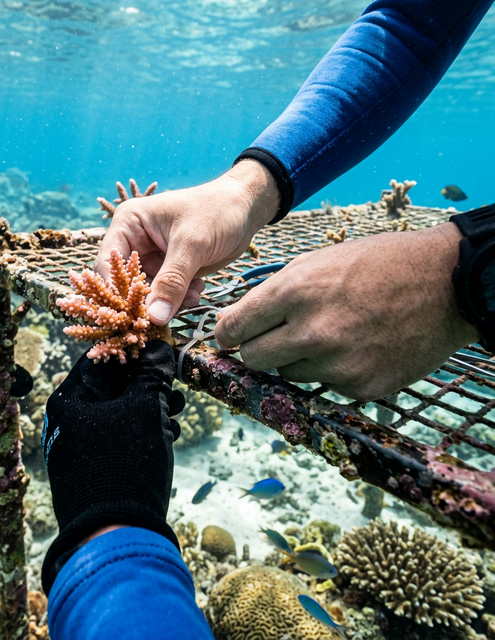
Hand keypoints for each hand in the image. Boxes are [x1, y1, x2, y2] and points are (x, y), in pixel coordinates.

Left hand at [41, 340, 185, 591]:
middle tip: (174, 385)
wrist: (115, 534)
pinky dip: (144, 431)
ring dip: (152, 407)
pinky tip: (168, 434)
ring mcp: (81, 446)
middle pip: (113, 386)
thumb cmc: (125, 461)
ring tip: (177, 410)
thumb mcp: (145, 408)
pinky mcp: (96, 468)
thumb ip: (151, 372)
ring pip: (121, 412)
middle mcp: (69, 421)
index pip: (102, 359)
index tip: (162, 351)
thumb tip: (158, 345)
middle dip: (148, 383)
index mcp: (69, 400)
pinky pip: (121, 437)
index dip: (135, 351)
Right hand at [94, 160, 280, 324]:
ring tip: (191, 295)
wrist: (247, 209)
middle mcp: (135, 242)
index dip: (117, 292)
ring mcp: (152, 258)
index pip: (109, 265)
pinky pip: (165, 295)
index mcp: (129, 224)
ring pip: (147, 294)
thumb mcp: (192, 244)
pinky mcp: (169, 270)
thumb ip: (172, 281)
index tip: (133, 315)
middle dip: (146, 301)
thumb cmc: (216, 211)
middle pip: (125, 283)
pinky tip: (197, 291)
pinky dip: (179, 299)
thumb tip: (154, 317)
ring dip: (168, 301)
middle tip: (163, 315)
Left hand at [215, 223, 478, 401]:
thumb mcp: (318, 261)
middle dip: (256, 349)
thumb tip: (234, 323)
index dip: (226, 334)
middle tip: (272, 338)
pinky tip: (356, 347)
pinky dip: (332, 371)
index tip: (228, 338)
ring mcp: (338, 365)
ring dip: (297, 359)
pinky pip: (325, 386)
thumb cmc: (378, 263)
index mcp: (296, 292)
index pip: (235, 329)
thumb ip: (272, 294)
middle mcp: (312, 333)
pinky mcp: (361, 388)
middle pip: (254, 359)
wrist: (447, 283)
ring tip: (330, 334)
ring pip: (289, 375)